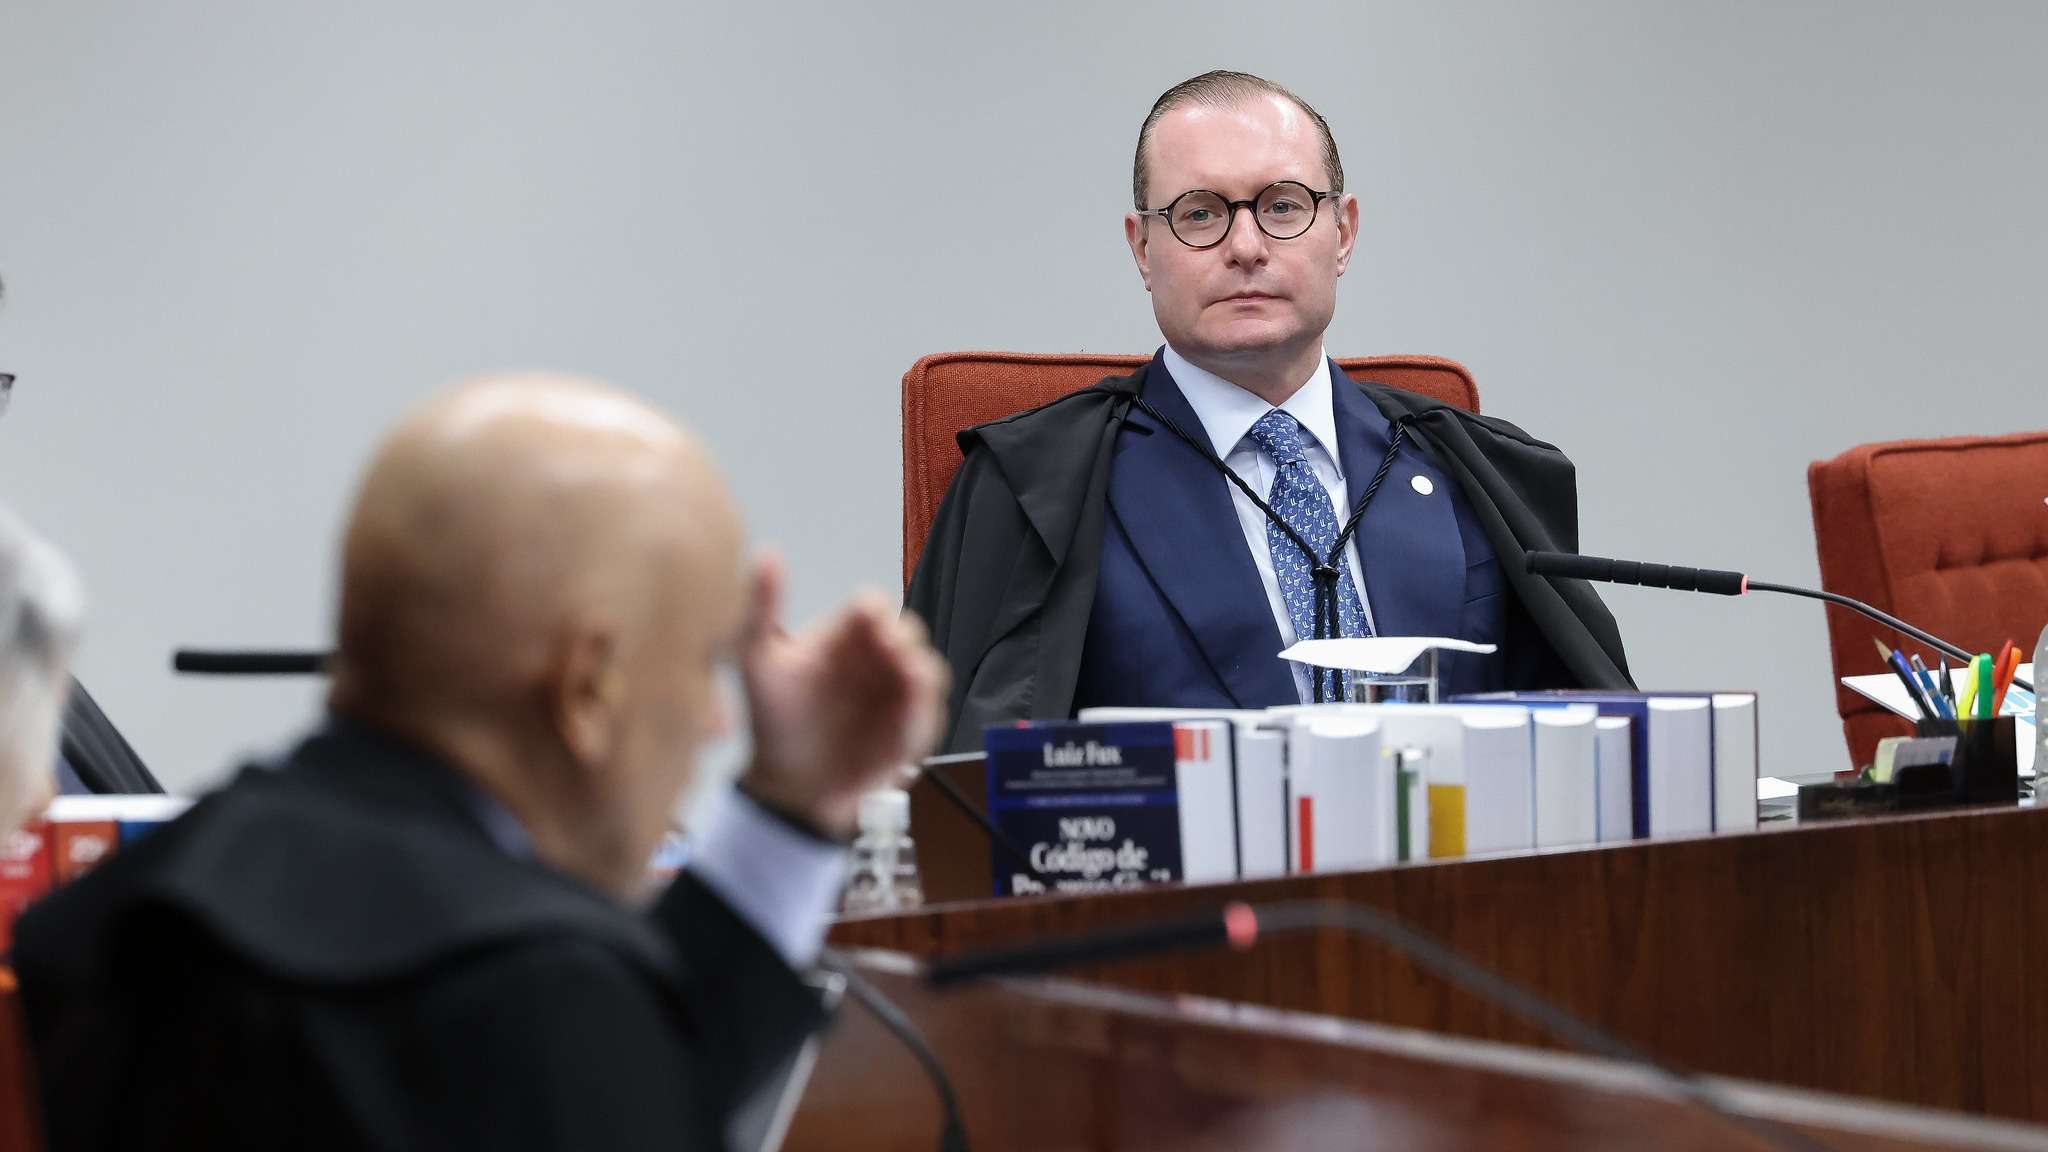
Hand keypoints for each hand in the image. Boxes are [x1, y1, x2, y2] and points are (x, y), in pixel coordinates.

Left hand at [737, 552, 948, 839]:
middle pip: (910, 633)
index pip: (872, 607)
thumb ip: (760, 608)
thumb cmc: (771, 721)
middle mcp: (875, 661)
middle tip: (891, 654)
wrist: (787, 786)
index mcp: (844, 637)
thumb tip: (767, 552)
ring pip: (930, 672)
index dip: (875, 613)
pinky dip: (923, 717)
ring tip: (908, 683)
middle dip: (905, 641)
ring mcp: (895, 696)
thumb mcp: (755, 661)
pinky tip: (904, 724)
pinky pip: (931, 717)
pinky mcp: (909, 731)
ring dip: (922, 676)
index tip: (867, 626)